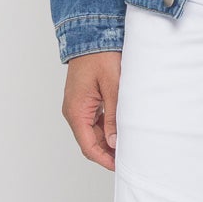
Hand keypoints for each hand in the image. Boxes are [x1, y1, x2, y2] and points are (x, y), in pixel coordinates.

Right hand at [62, 50, 121, 171]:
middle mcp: (73, 111)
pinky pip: (94, 122)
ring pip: (92, 133)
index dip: (105, 159)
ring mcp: (78, 106)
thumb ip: (113, 116)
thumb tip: (114, 141)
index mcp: (76, 111)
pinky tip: (120, 129)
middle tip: (129, 158)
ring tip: (128, 145)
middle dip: (108, 153)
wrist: (91, 35)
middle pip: (90, 142)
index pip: (89, 146)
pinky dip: (106, 129)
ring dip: (107, 141)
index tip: (121, 166)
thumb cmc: (100, 57)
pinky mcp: (84, 101)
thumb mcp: (112, 87)